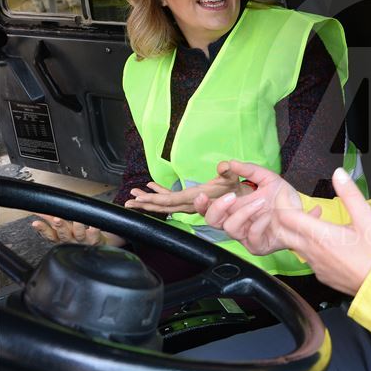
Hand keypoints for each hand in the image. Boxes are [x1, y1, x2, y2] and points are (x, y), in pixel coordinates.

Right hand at [32, 214, 125, 246]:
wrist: (100, 244)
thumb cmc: (81, 236)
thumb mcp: (63, 228)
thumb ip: (51, 219)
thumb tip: (39, 209)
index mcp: (62, 237)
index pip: (49, 234)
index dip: (42, 229)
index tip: (35, 223)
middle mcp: (72, 240)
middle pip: (63, 235)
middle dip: (59, 226)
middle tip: (57, 219)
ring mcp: (84, 241)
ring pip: (79, 234)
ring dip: (77, 227)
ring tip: (77, 221)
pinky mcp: (97, 239)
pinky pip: (96, 234)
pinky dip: (95, 229)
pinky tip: (94, 225)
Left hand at [125, 161, 249, 214]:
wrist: (241, 203)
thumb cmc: (236, 190)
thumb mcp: (234, 178)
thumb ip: (228, 171)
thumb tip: (223, 164)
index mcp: (196, 198)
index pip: (172, 201)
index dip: (155, 200)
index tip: (141, 199)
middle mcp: (190, 204)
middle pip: (164, 206)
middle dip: (145, 204)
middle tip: (129, 202)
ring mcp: (189, 203)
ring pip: (165, 204)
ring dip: (149, 200)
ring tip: (134, 195)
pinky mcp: (191, 200)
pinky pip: (172, 199)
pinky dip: (161, 193)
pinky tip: (152, 186)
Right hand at [197, 160, 302, 254]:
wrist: (302, 215)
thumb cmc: (283, 200)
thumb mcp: (269, 179)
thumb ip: (249, 170)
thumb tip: (230, 163)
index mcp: (235, 207)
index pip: (210, 208)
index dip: (201, 204)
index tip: (201, 195)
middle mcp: (237, 222)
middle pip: (212, 221)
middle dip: (217, 208)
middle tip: (231, 197)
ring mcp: (246, 235)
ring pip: (230, 228)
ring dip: (244, 212)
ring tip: (261, 202)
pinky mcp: (257, 246)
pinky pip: (251, 237)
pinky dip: (259, 224)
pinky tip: (269, 216)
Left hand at [203, 163, 370, 295]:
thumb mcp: (366, 218)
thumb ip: (350, 194)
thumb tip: (338, 174)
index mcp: (319, 235)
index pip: (287, 216)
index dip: (282, 201)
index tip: (285, 191)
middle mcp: (311, 251)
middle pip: (281, 231)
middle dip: (281, 214)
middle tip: (290, 202)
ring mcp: (314, 264)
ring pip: (292, 244)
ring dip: (293, 228)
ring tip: (308, 216)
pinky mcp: (320, 273)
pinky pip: (304, 256)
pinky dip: (305, 242)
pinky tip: (321, 238)